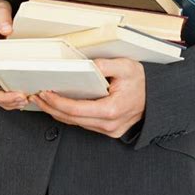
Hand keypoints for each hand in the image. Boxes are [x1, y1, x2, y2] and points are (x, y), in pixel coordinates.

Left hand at [29, 57, 145, 137]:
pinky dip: (69, 115)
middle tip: (36, 96)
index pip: (76, 109)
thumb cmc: (142, 82)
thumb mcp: (127, 66)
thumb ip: (106, 65)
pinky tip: (59, 106)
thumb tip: (89, 65)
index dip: (57, 102)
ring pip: (76, 123)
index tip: (45, 93)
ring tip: (43, 101)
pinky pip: (84, 124)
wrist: (157, 98)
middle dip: (51, 107)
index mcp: (112, 110)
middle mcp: (109, 124)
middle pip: (72, 119)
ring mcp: (108, 130)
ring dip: (57, 112)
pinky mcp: (107, 130)